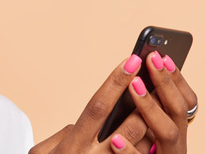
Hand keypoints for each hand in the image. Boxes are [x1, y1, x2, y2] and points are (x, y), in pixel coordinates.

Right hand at [30, 53, 196, 153]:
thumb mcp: (43, 153)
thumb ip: (64, 134)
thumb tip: (84, 123)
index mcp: (72, 146)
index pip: (97, 106)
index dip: (115, 82)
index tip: (131, 60)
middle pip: (129, 126)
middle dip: (146, 101)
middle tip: (157, 78)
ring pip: (141, 144)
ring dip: (153, 123)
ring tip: (161, 103)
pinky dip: (148, 147)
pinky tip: (155, 137)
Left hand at [108, 52, 197, 153]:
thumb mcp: (146, 136)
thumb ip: (144, 115)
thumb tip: (134, 77)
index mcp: (176, 133)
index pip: (187, 102)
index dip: (177, 80)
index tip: (163, 56)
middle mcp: (177, 145)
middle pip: (178, 111)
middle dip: (165, 83)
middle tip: (150, 58)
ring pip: (167, 132)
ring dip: (150, 106)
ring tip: (134, 84)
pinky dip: (130, 151)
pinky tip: (116, 140)